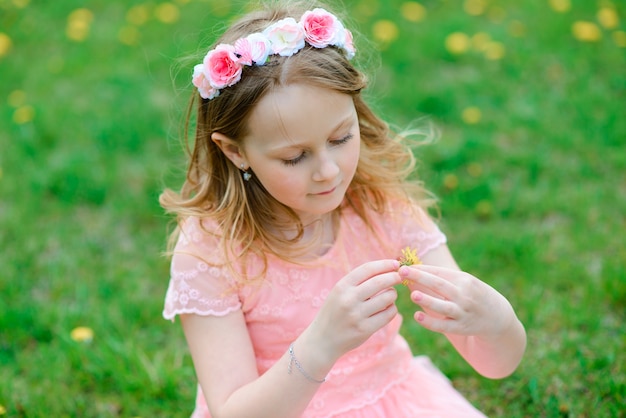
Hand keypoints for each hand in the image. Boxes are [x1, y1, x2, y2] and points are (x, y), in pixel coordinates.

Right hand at [308, 259, 401, 361]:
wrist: (323, 339)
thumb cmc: (335, 311)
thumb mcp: (339, 292)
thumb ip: (358, 281)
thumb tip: (385, 268)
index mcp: (341, 286)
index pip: (368, 269)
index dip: (384, 264)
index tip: (395, 263)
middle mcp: (348, 299)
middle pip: (380, 281)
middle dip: (394, 276)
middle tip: (400, 276)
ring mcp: (357, 315)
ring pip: (387, 298)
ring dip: (393, 294)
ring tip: (390, 295)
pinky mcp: (365, 329)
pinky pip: (388, 314)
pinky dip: (392, 309)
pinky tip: (388, 308)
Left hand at [399, 264, 513, 337]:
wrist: (497, 316)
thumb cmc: (473, 294)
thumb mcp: (465, 281)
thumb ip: (443, 277)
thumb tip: (415, 270)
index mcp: (464, 280)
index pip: (439, 273)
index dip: (421, 269)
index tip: (404, 266)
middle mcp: (463, 295)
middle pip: (439, 285)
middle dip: (420, 278)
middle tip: (402, 272)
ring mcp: (462, 312)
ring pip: (442, 306)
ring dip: (428, 300)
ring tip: (413, 295)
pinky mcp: (461, 328)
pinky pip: (443, 326)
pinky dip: (430, 322)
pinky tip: (417, 316)